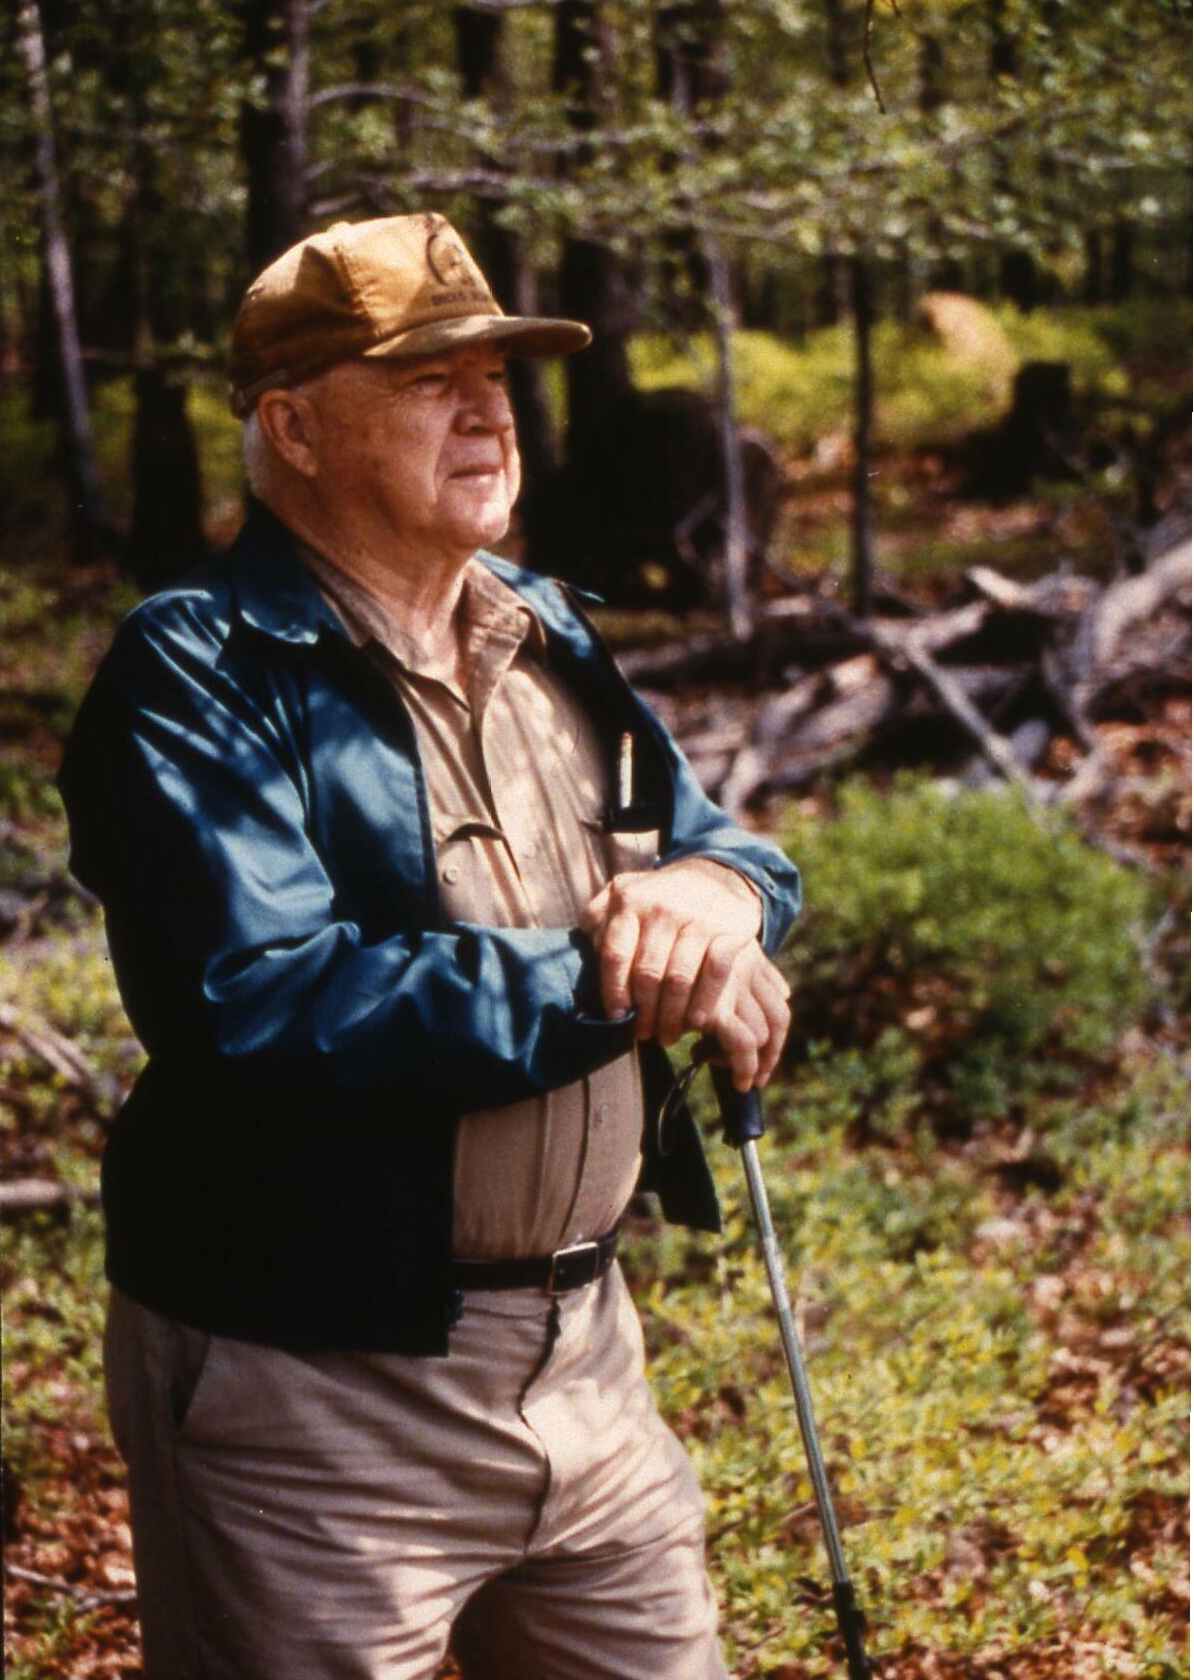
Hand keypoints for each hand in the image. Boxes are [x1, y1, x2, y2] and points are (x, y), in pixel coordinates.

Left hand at [579, 858, 789, 1087]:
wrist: (716, 876)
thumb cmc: (659, 896)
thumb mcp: (623, 892)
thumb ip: (599, 915)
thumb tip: (586, 947)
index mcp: (630, 901)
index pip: (616, 954)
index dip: (614, 991)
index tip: (616, 1017)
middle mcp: (662, 909)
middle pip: (648, 974)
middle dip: (644, 1012)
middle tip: (643, 1032)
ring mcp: (698, 919)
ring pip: (679, 979)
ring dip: (671, 1016)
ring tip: (666, 1034)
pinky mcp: (729, 930)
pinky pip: (715, 973)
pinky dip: (705, 1002)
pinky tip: (697, 1022)